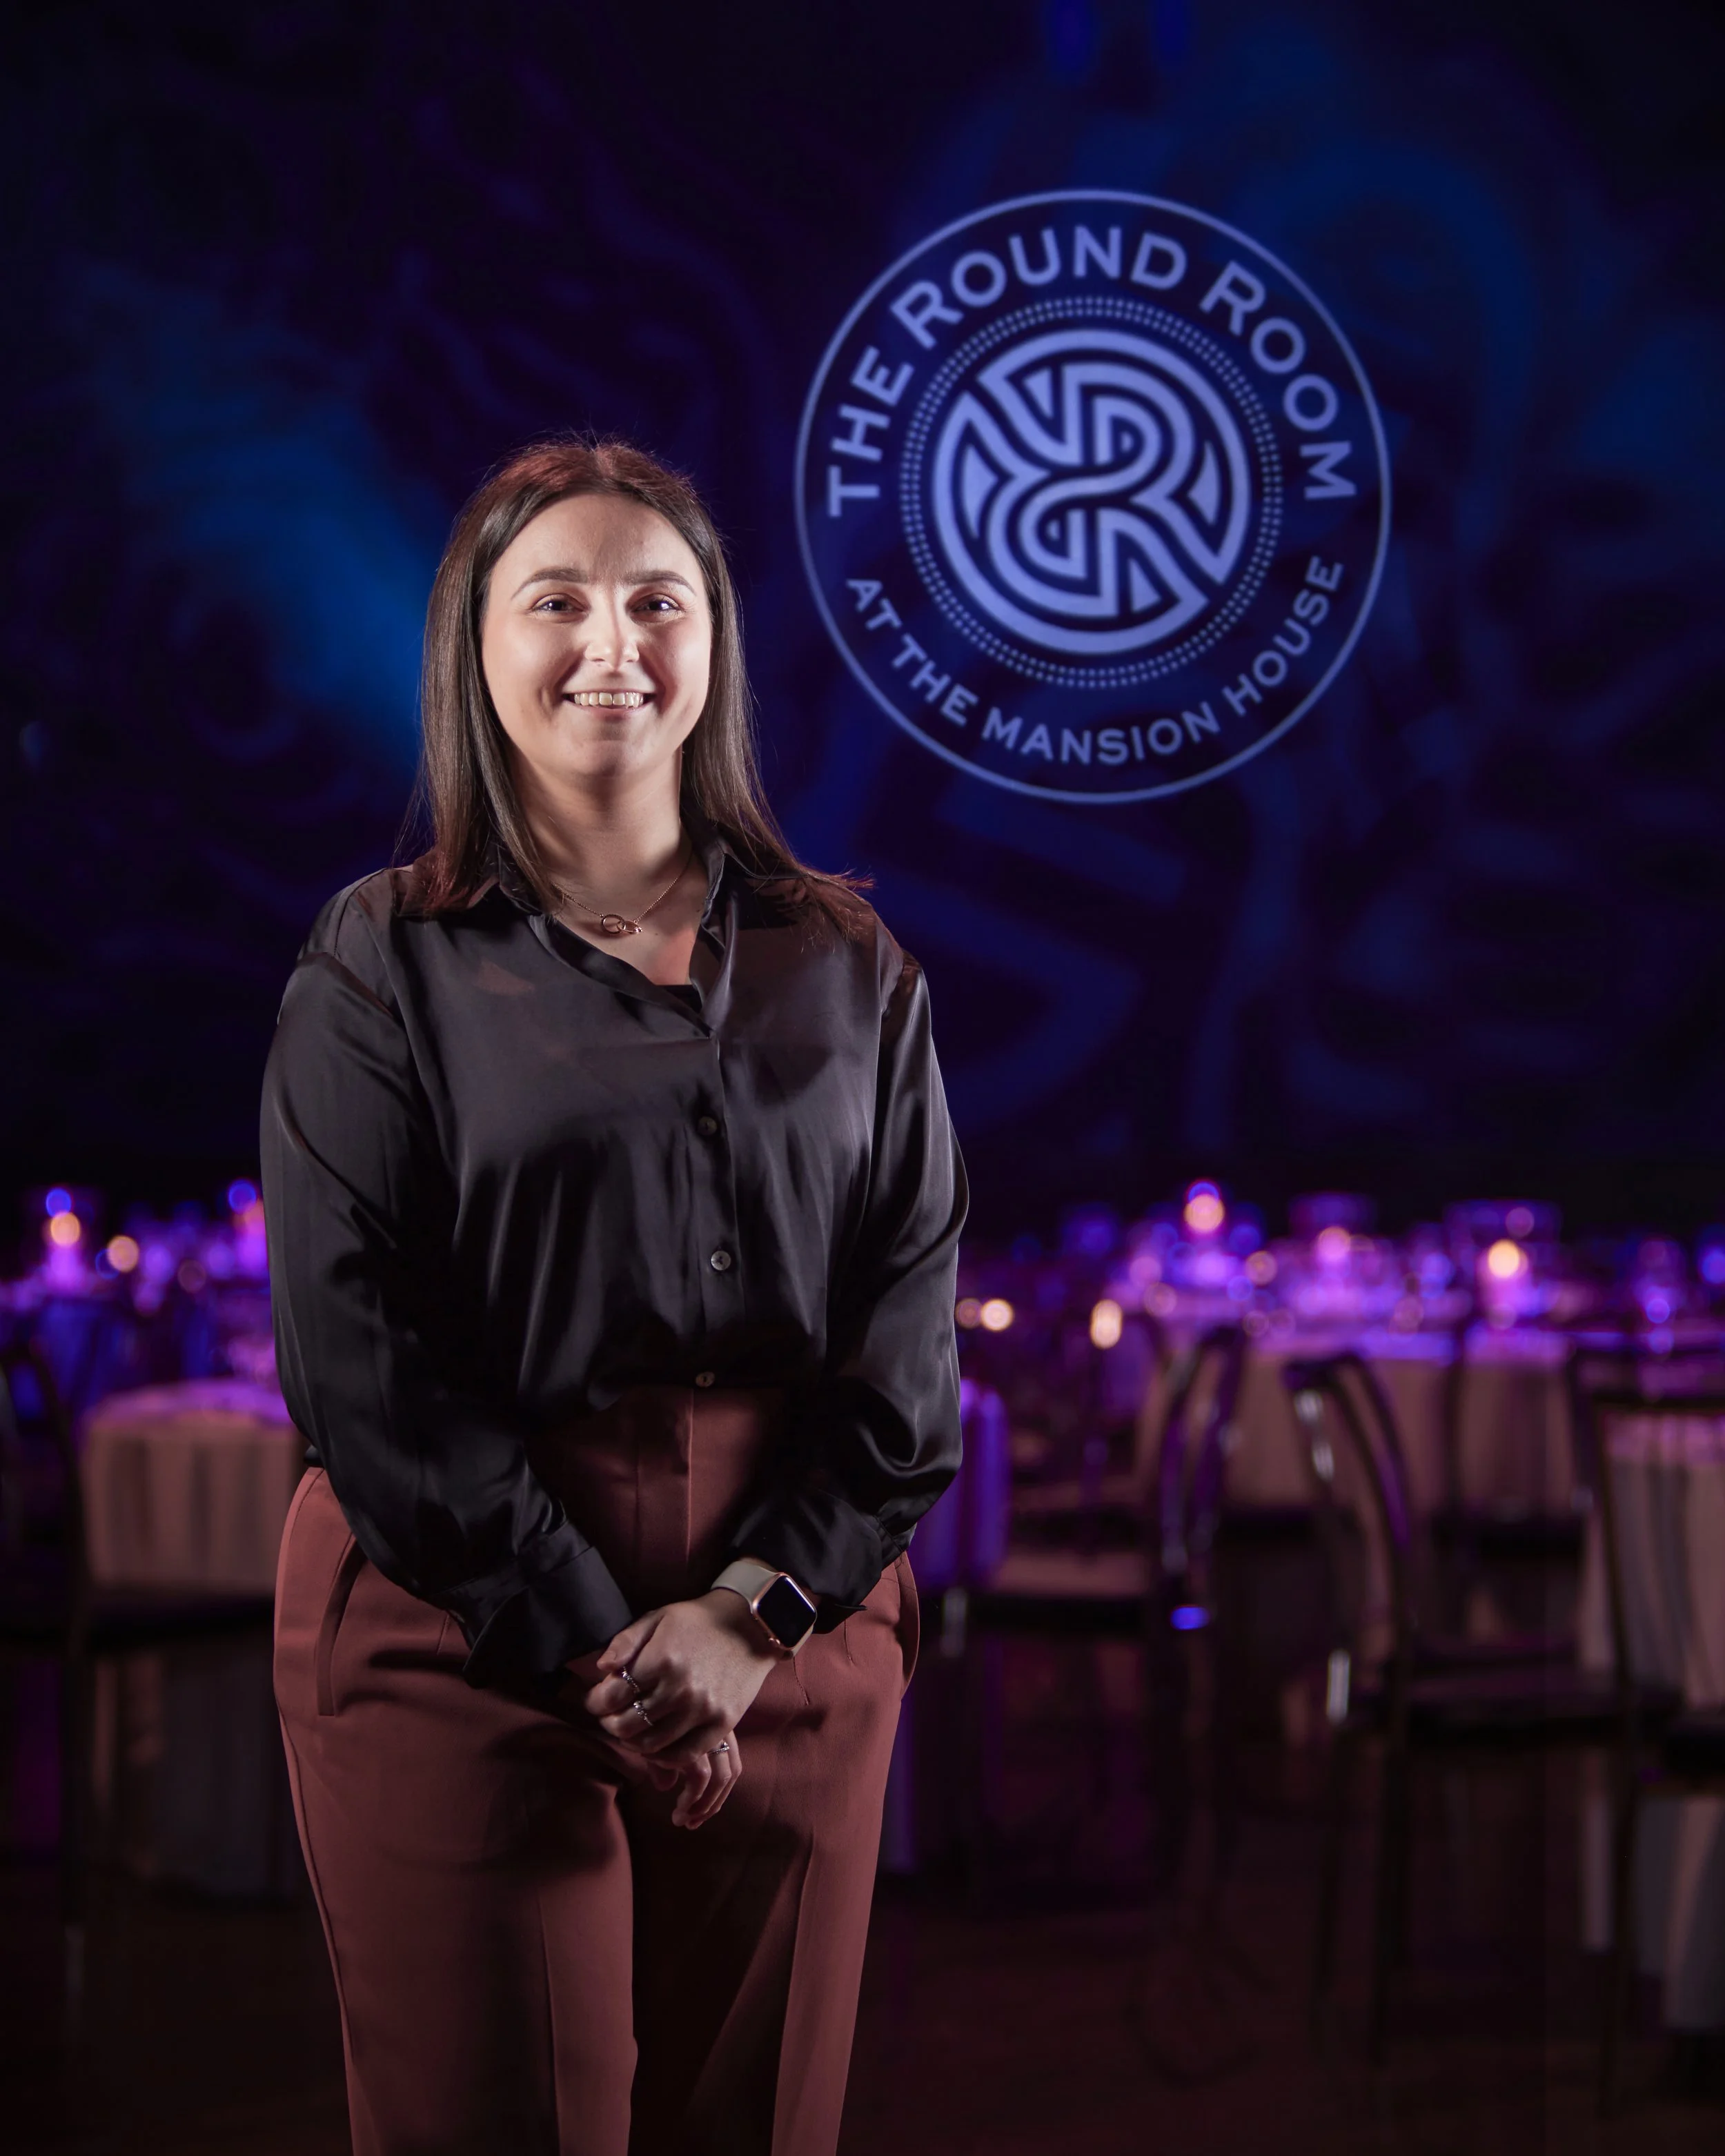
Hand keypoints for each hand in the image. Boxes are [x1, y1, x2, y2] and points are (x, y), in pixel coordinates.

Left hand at [584, 1592, 778, 1775]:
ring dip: (633, 1742)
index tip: (595, 1700)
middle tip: (610, 1717)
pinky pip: (685, 1754)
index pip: (611, 1696)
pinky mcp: (723, 1723)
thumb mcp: (658, 1618)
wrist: (751, 1625)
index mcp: (660, 1659)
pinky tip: (656, 1747)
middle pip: (627, 1724)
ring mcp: (703, 1709)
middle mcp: (680, 1688)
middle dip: (610, 1723)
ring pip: (651, 1744)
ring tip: (631, 1730)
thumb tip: (602, 1669)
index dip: (595, 1702)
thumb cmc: (697, 1621)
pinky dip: (664, 1757)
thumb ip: (626, 1641)